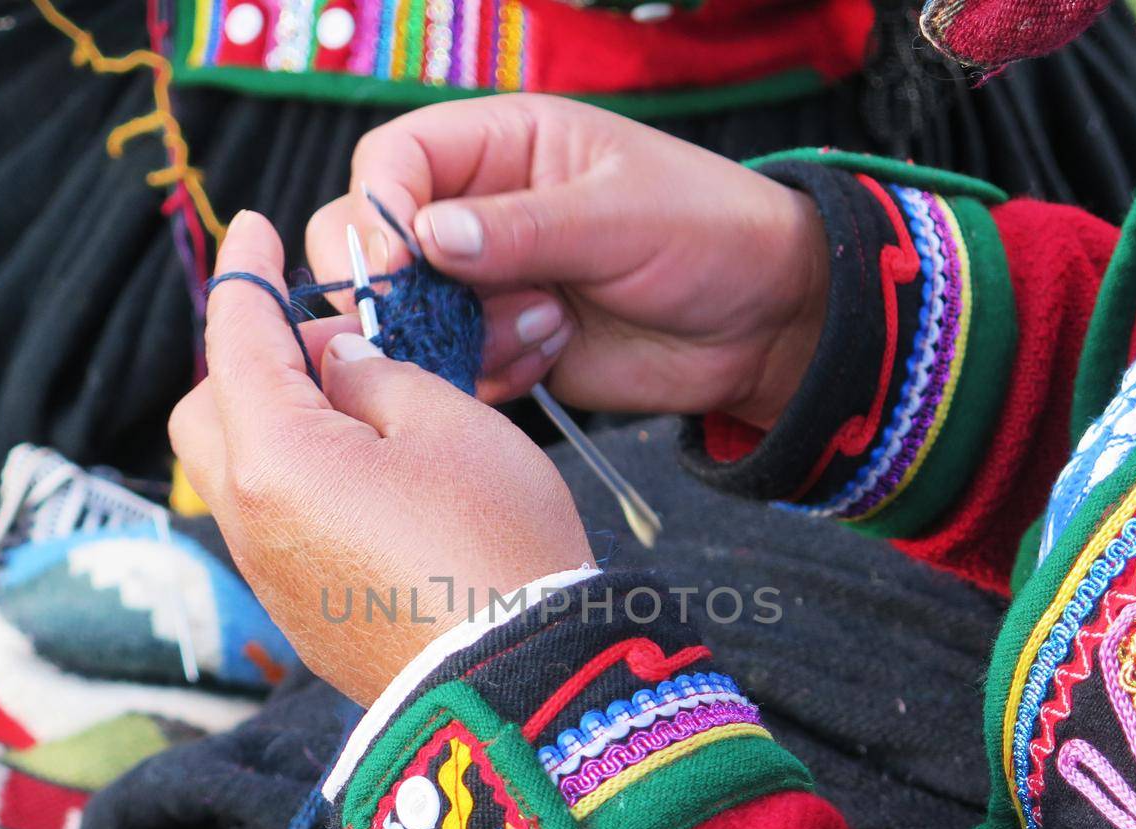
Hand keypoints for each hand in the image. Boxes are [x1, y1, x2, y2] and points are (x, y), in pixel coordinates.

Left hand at [170, 211, 593, 705]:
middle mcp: (249, 521)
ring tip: (365, 416)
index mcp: (274, 456)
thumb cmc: (494, 542)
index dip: (245, 274)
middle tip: (332, 349)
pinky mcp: (302, 620)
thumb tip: (336, 366)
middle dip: (249, 364)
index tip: (256, 232)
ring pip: (238, 475)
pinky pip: (275, 528)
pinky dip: (299, 485)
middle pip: (206, 414)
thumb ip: (376, 375)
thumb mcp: (447, 423)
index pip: (235, 339)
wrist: (515, 683)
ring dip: (276, 428)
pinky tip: (371, 485)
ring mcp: (271, 578)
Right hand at [306, 94, 826, 429]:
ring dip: (457, 337)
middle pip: (372, 239)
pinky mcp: (504, 344)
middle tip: (434, 317)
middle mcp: (480, 210)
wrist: (763, 324)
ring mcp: (487, 282)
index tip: (400, 266)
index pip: (395, 161)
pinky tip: (548, 360)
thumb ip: (524, 227)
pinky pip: (453, 367)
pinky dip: (486, 375)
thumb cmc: (711, 234)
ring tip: (545, 330)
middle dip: (393, 286)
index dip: (379, 210)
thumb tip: (428, 237)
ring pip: (408, 315)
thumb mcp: (622, 216)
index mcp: (504, 145)